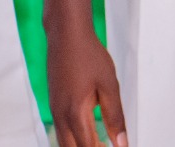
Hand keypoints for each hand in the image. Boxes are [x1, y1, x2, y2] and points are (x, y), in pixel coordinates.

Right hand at [48, 28, 126, 146]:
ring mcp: (54, 111)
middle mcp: (60, 116)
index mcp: (76, 113)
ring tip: (101, 144)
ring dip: (81, 146)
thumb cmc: (89, 57)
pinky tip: (87, 134)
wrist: (66, 37)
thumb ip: (115, 116)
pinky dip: (73, 138)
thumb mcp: (109, 85)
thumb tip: (121, 142)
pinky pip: (61, 130)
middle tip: (108, 146)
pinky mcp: (53, 105)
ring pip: (64, 142)